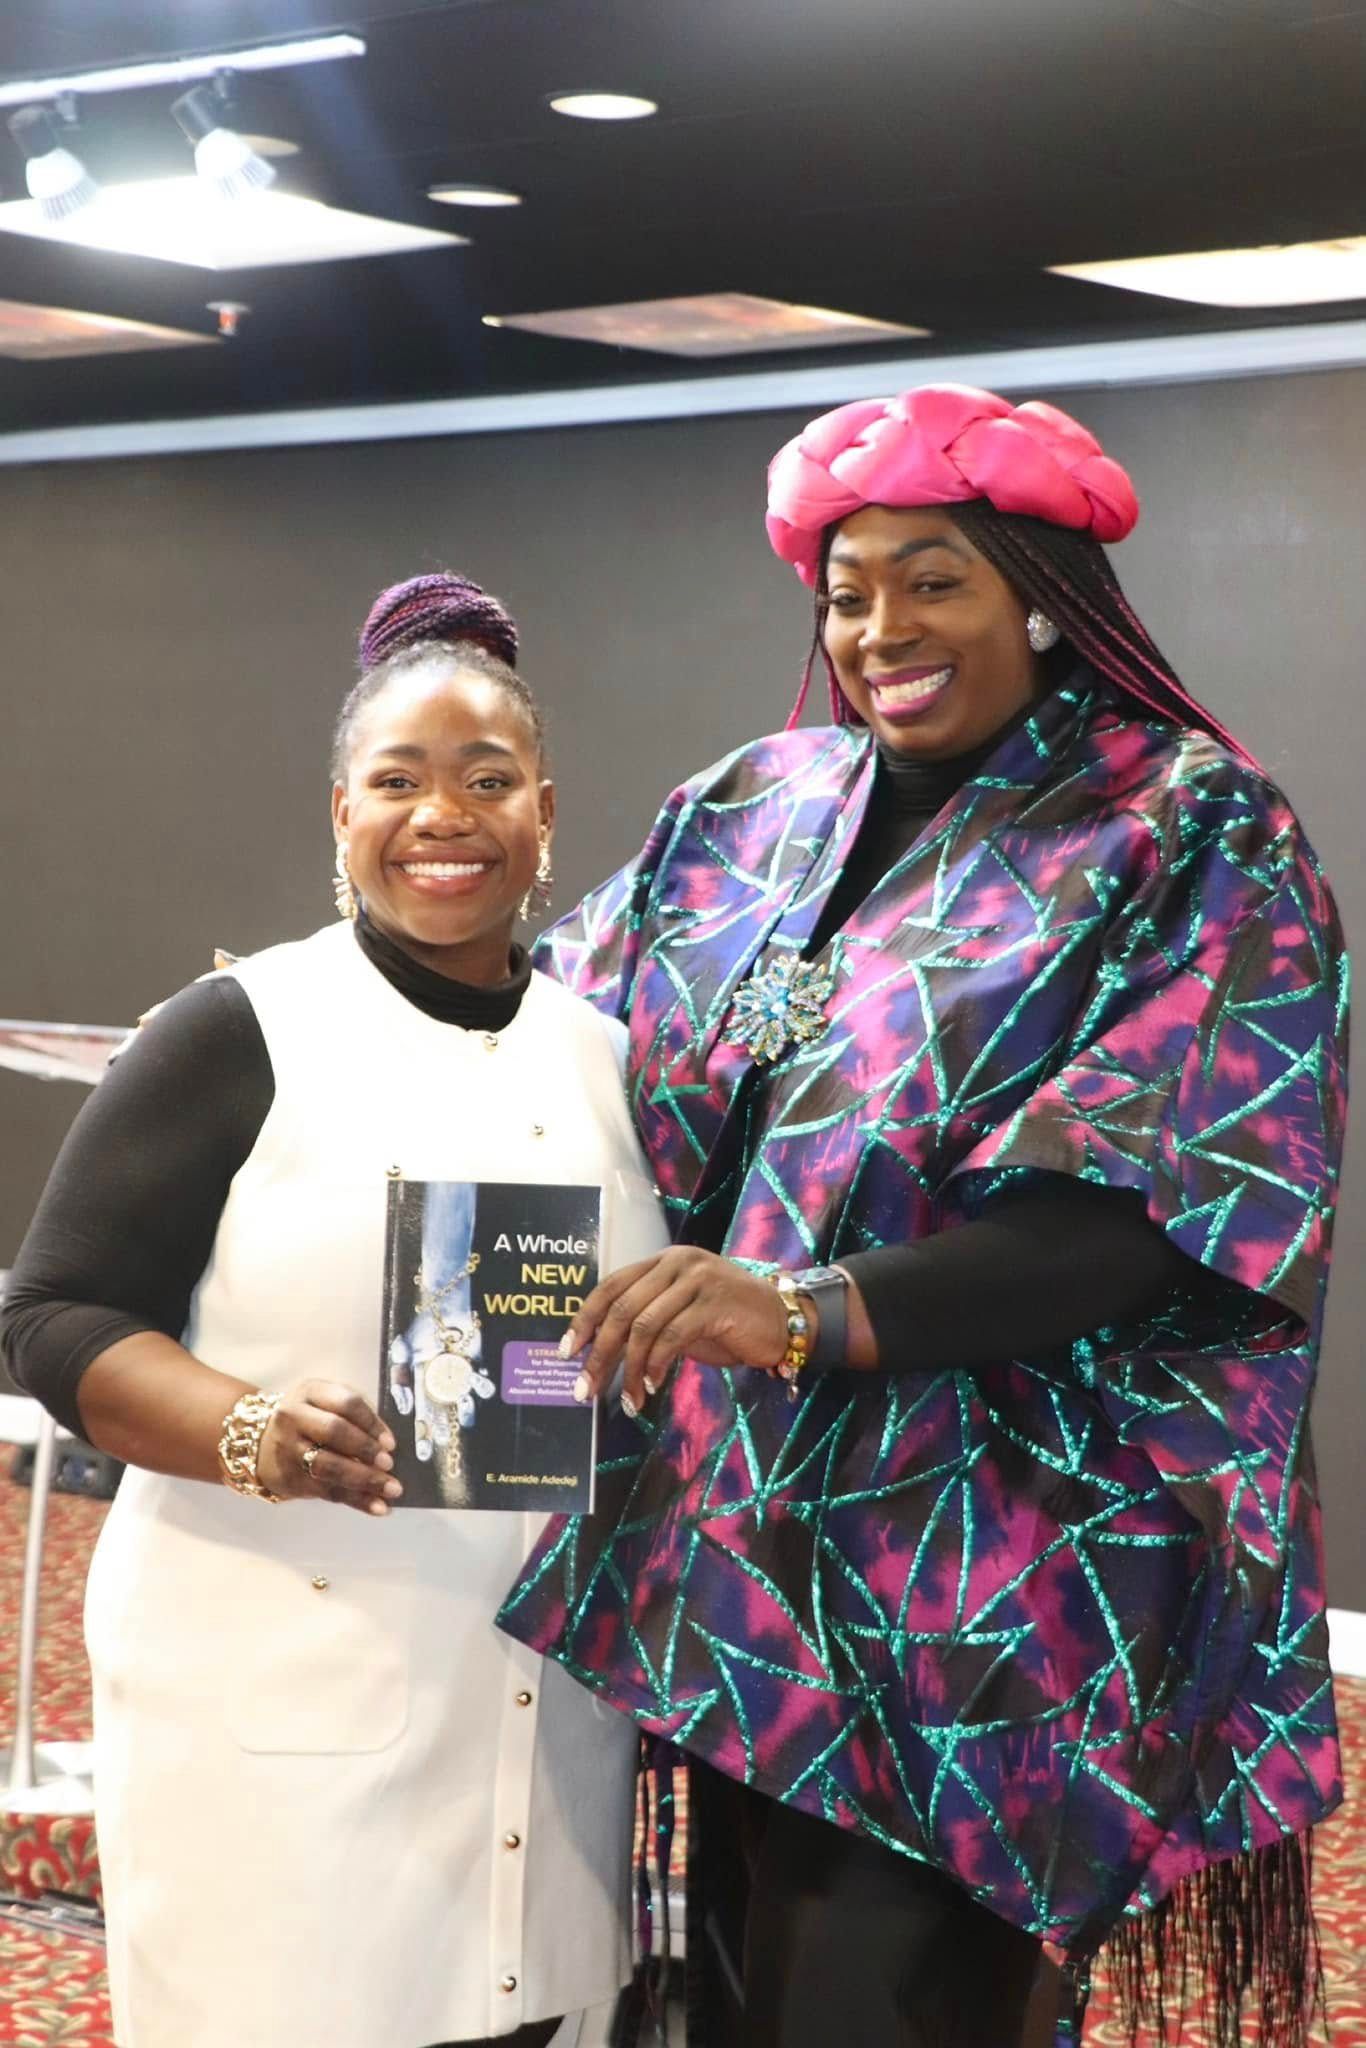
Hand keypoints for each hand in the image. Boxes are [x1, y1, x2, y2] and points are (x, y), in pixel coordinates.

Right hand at [257, 1379, 401, 1514]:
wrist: (262, 1443)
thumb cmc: (309, 1420)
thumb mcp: (326, 1403)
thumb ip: (355, 1416)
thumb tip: (388, 1444)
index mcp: (310, 1391)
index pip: (346, 1402)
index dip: (371, 1422)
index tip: (390, 1442)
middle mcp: (293, 1417)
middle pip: (334, 1431)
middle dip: (365, 1449)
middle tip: (389, 1463)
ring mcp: (288, 1448)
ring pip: (329, 1466)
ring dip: (364, 1479)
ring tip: (391, 1489)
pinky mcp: (290, 1478)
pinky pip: (327, 1491)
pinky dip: (356, 1500)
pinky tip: (377, 1506)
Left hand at [562, 1248, 793, 1416]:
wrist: (782, 1320)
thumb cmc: (728, 1321)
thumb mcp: (681, 1315)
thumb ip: (648, 1322)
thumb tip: (603, 1353)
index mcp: (663, 1262)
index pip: (611, 1286)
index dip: (584, 1319)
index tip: (567, 1352)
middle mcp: (676, 1263)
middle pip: (621, 1308)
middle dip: (599, 1353)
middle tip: (585, 1388)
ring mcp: (697, 1279)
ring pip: (643, 1325)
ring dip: (629, 1369)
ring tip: (629, 1402)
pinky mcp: (714, 1302)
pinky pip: (672, 1336)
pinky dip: (657, 1364)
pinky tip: (653, 1386)